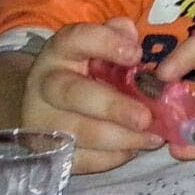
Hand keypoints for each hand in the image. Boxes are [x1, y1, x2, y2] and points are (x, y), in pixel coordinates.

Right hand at [19, 19, 162, 173]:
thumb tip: (131, 37)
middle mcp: (45, 84)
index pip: (77, 39)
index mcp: (61, 51)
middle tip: (146, 118)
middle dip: (113, 108)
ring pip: (77, 133)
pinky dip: (110, 157)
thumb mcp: (102, 46)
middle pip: (73, 94)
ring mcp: (42, 121)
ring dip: (120, 138)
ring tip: (152, 137)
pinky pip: (80, 159)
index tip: (136, 54)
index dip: (106, 44)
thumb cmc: (89, 70)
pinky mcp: (49, 151)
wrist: (49, 104)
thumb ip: (119, 35)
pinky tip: (133, 149)